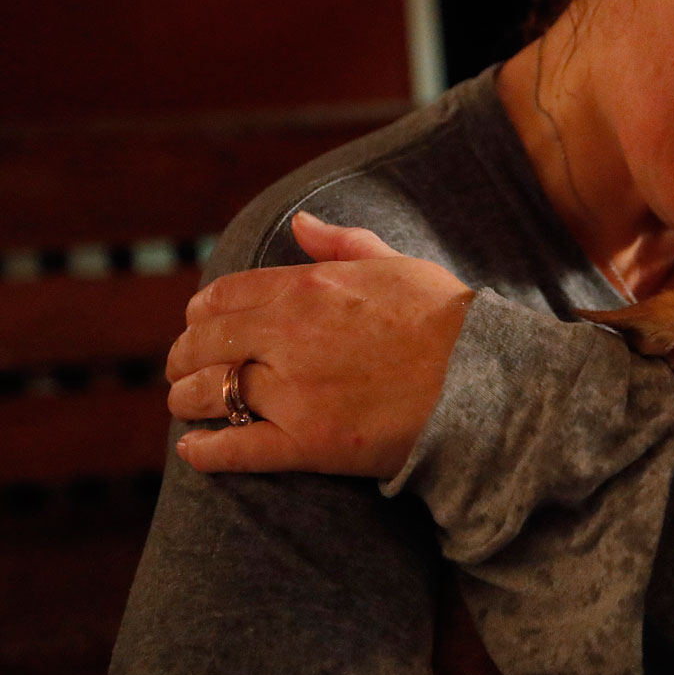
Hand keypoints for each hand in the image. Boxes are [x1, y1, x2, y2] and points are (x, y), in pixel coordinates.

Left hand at [166, 212, 473, 477]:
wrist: (488, 381)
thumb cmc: (450, 320)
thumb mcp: (398, 264)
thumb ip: (342, 243)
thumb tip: (299, 223)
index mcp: (308, 287)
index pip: (223, 296)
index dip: (202, 313)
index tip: (200, 325)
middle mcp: (289, 335)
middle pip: (203, 345)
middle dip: (184, 357)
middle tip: (184, 370)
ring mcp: (295, 392)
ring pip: (208, 394)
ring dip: (188, 400)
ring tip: (189, 407)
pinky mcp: (308, 444)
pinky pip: (233, 448)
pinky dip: (205, 451)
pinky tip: (194, 451)